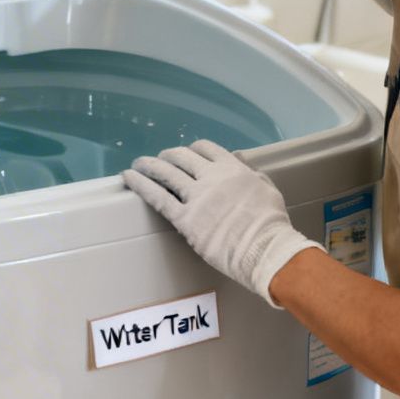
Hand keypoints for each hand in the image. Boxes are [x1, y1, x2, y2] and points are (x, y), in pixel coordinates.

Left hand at [123, 140, 321, 306]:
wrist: (264, 250)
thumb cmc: (270, 224)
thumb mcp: (266, 188)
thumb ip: (250, 172)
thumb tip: (240, 160)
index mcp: (232, 168)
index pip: (205, 148)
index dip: (191, 150)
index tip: (185, 155)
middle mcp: (211, 177)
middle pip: (181, 157)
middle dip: (167, 156)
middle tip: (159, 160)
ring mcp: (196, 197)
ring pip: (165, 172)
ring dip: (148, 165)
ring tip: (137, 164)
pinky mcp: (184, 218)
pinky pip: (157, 197)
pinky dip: (140, 184)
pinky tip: (129, 178)